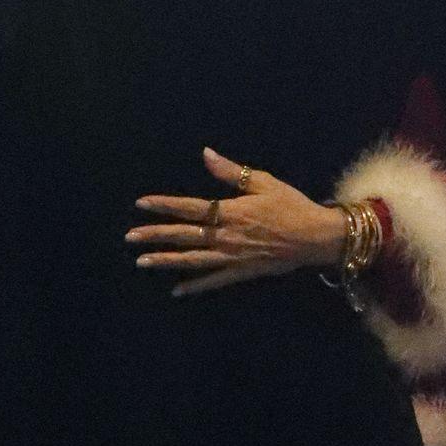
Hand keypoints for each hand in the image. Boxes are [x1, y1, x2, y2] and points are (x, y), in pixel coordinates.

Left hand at [126, 147, 347, 297]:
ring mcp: (232, 256)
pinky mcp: (242, 272)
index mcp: (230, 211)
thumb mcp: (263, 182)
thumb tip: (206, 154)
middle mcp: (226, 235)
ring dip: (166, 260)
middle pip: (184, 235)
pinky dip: (195, 286)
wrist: (315, 236)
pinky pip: (214, 280)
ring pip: (193, 260)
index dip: (163, 205)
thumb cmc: (290, 205)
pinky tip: (177, 291)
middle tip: (130, 238)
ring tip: (142, 261)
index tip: (140, 204)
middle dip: (155, 235)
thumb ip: (231, 172)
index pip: (189, 208)